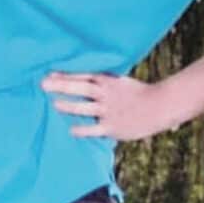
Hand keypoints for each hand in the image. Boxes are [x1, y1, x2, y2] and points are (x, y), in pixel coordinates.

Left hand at [41, 71, 169, 141]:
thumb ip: (105, 82)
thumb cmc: (141, 94)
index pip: (83, 75)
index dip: (66, 74)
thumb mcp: (122, 83)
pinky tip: (70, 129)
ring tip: (54, 104)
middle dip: (61, 85)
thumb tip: (87, 80)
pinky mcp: (112, 126)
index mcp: (108, 81)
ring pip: (84, 107)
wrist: (160, 106)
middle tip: (43, 84)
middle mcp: (106, 94)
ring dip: (68, 105)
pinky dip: (82, 129)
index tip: (50, 73)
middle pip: (80, 88)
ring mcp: (108, 110)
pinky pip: (94, 128)